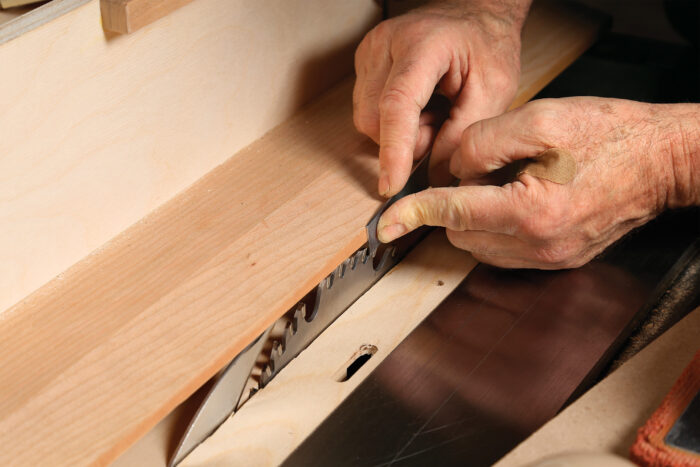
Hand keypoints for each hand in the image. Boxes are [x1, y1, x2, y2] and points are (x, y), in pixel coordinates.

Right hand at [353, 0, 528, 196]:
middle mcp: (384, 45)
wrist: (475, 17)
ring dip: (401, 131)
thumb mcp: (493, 92)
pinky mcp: (364, 66)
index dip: (394, 150)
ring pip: (367, 120)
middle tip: (442, 124)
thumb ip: (463, 137)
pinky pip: (368, 112)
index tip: (392, 185)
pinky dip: (394, 121)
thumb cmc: (487, 47)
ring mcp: (369, 53)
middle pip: (376, 120)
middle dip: (408, 140)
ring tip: (433, 112)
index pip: (397, 104)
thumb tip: (434, 177)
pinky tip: (420, 106)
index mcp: (422, 44)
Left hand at [377, 97, 697, 268]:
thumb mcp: (539, 120)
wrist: (662, 163)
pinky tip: (519, 199)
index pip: (452, 212)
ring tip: (510, 181)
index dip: (413, 212)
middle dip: (455, 203)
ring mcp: (549, 260)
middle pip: (460, 233)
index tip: (384, 224)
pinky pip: (504, 251)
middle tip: (486, 168)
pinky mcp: (557, 262)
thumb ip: (482, 143)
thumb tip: (452, 169)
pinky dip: (496, 227)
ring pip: (479, 246)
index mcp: (531, 212)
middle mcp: (538, 247)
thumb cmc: (609, 136)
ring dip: (475, 217)